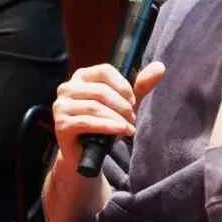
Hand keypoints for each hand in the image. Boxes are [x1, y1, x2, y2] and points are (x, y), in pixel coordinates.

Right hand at [52, 61, 166, 163]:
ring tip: (128, 128)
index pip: (105, 71)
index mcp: (82, 77)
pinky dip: (107, 126)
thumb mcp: (125, 103)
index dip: (123, 86)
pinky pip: (87, 122)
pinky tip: (121, 131)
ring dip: (117, 118)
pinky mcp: (61, 124)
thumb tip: (160, 66)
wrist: (86, 154)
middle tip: (132, 118)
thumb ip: (141, 85)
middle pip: (101, 91)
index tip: (134, 101)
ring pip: (95, 107)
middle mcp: (67, 87)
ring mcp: (61, 106)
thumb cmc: (104, 124)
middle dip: (122, 106)